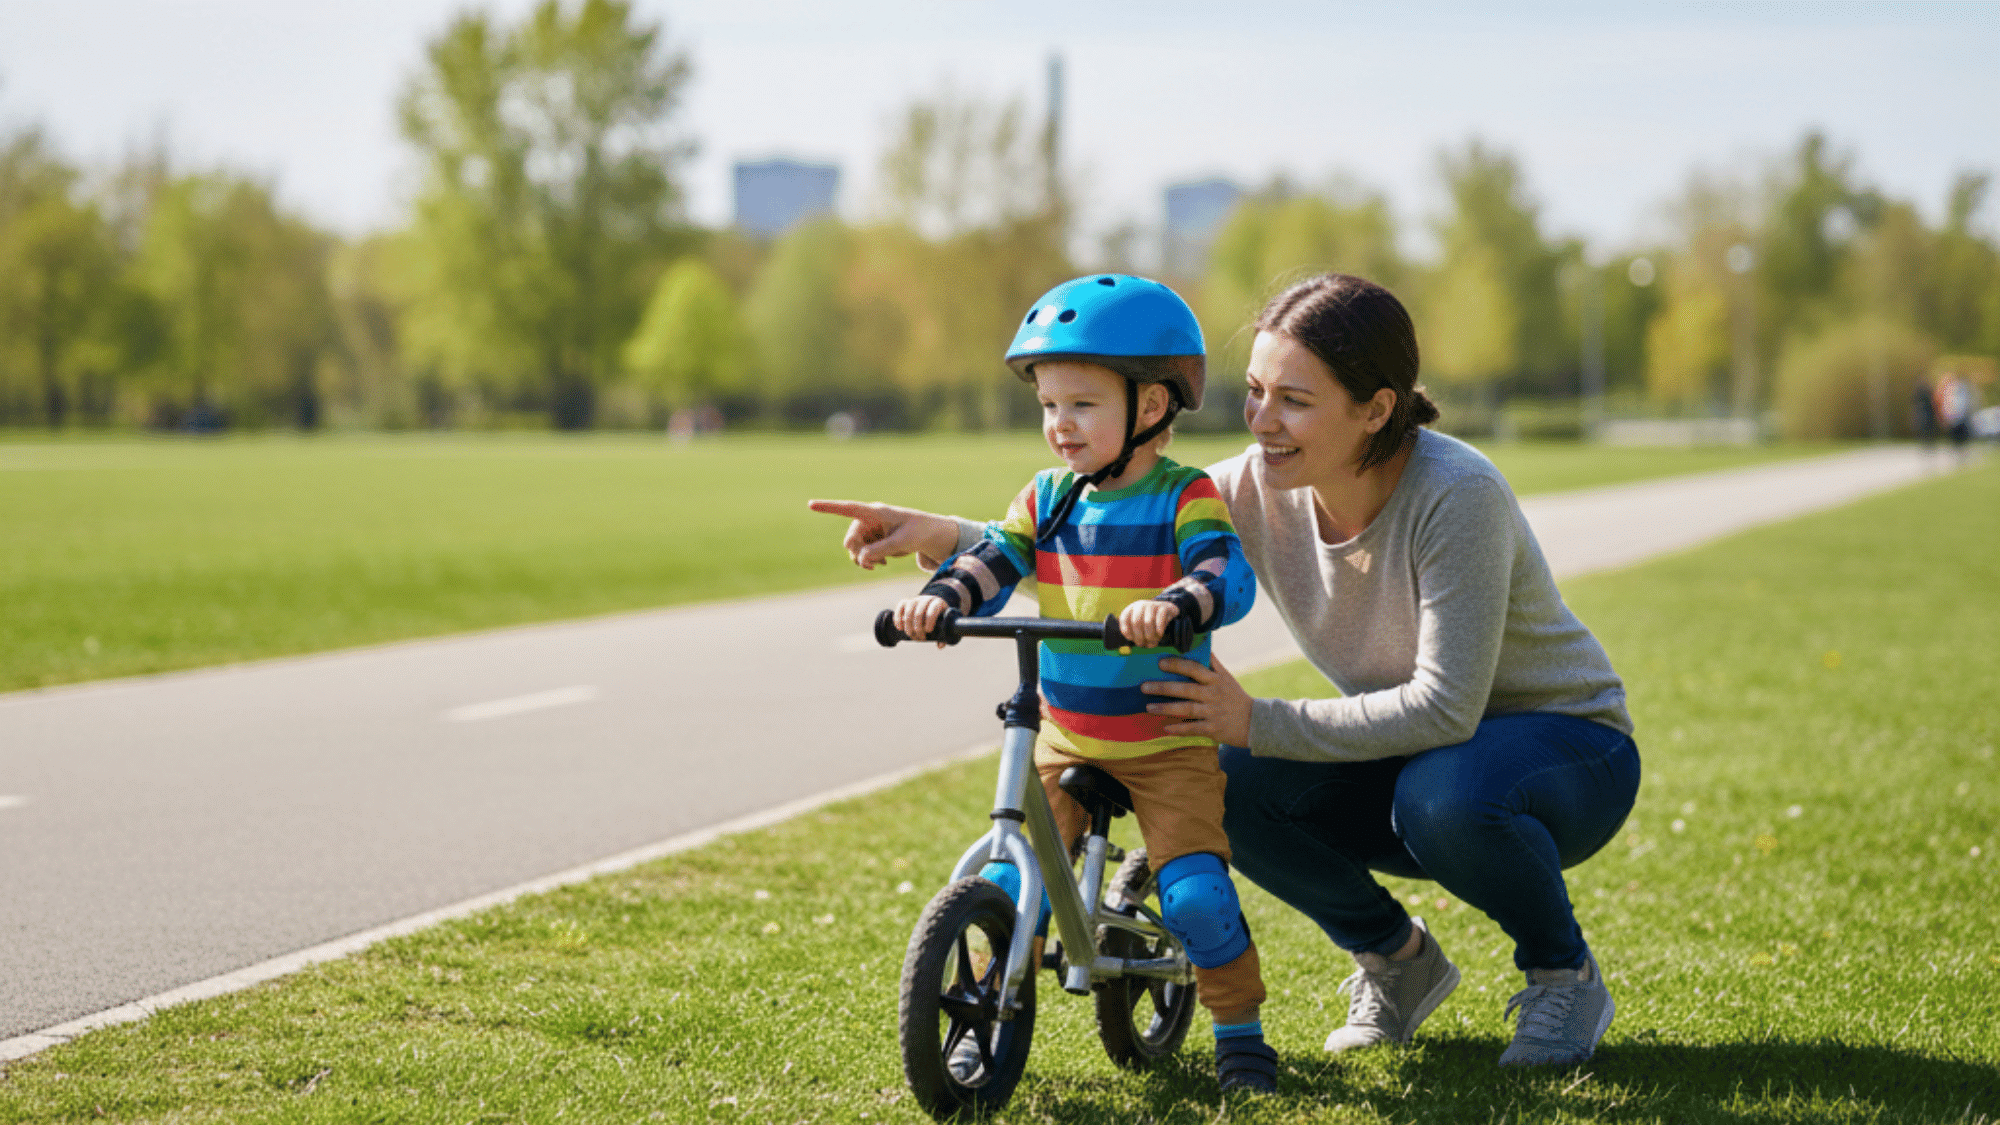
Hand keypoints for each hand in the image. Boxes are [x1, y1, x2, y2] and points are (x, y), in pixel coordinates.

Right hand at [806, 499, 960, 570]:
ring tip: (877, 566)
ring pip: (854, 548)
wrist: (928, 535)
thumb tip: (862, 558)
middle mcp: (868, 519)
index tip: (811, 504)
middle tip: (871, 566)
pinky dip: (867, 561)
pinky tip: (879, 564)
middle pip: (850, 538)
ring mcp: (869, 530)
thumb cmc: (918, 531)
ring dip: (862, 559)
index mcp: (876, 512)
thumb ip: (881, 549)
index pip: (849, 508)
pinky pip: (861, 552)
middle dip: (857, 553)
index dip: (829, 507)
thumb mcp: (902, 542)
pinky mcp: (872, 539)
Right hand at [894, 594, 951, 645]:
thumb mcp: (944, 624)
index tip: (928, 631)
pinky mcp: (907, 601)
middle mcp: (927, 599)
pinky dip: (898, 617)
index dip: (930, 619)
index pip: (934, 608)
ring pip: (909, 608)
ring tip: (910, 634)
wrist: (932, 606)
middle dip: (918, 627)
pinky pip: (901, 606)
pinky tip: (899, 628)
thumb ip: (943, 635)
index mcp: (938, 603)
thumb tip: (940, 646)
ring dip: (908, 623)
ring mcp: (916, 599)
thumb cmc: (939, 617)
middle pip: (919, 610)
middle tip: (919, 638)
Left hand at [1117, 600, 1179, 649]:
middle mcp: (1140, 605)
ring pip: (1148, 622)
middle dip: (1139, 636)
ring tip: (1152, 642)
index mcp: (1131, 609)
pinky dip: (1159, 629)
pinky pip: (1160, 620)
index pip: (1124, 618)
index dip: (1126, 631)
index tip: (1131, 639)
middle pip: (1136, 622)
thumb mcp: (1139, 626)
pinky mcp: (1164, 607)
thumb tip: (1129, 643)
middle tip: (1142, 644)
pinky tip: (1160, 634)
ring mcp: (1152, 604)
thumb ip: (1132, 633)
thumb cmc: (1150, 622)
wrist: (1167, 611)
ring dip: (1150, 635)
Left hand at [1141, 654, 1251, 747]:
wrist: (1255, 722)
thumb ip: (1212, 663)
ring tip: (1148, 707)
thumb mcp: (1226, 677)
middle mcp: (1214, 694)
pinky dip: (1179, 729)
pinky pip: (1193, 729)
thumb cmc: (1235, 697)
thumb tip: (1200, 643)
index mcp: (1216, 680)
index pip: (1195, 668)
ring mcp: (1213, 712)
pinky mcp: (1213, 729)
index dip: (1177, 665)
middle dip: (1164, 687)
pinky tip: (1165, 728)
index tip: (1160, 663)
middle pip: (1186, 689)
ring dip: (1166, 708)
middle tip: (1144, 686)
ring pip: (1187, 709)